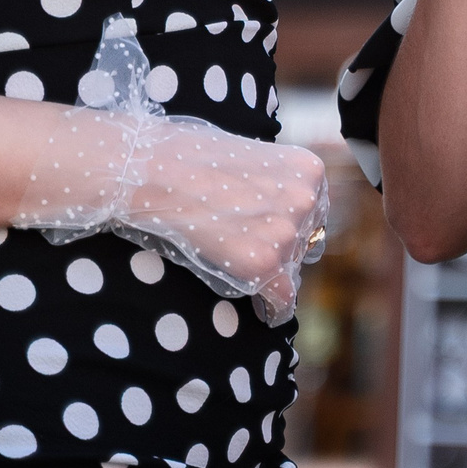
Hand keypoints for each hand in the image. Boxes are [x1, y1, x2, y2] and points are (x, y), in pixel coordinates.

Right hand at [120, 118, 329, 325]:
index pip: (314, 212)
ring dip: (269, 271)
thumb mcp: (252, 156)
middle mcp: (306, 200)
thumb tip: (276, 210)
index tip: (267, 232)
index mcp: (308, 170)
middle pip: (305, 241)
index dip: (288, 224)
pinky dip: (273, 308)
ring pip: (290, 269)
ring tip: (233, 259)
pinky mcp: (263, 263)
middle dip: (281, 248)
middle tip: (243, 244)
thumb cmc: (191, 156)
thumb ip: (274, 182)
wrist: (152, 170)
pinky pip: (282, 300)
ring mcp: (287, 233)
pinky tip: (265, 311)